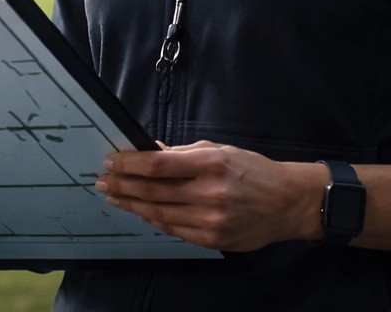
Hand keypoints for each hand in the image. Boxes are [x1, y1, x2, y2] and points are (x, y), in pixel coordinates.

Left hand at [94, 141, 324, 250]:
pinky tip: (141, 211)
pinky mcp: (212, 239)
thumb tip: (150, 150)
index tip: (111, 161)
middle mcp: (210, 192)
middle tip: (103, 181)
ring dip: (132, 204)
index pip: (158, 164)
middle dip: (123, 185)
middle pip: (153, 191)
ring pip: (159, 213)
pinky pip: (174, 230)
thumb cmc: (253, 171)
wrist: (287, 203)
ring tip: (115, 196)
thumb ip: (184, 153)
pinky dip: (153, 220)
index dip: (129, 163)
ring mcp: (211, 220)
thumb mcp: (221, 150)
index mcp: (211, 164)